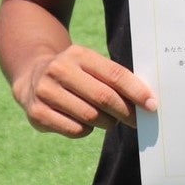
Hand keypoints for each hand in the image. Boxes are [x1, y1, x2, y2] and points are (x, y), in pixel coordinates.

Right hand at [13, 44, 157, 137]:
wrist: (31, 75)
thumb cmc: (75, 73)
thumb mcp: (90, 65)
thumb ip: (113, 78)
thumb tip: (146, 101)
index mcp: (78, 54)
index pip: (114, 74)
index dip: (136, 91)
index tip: (152, 104)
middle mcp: (59, 70)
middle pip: (103, 97)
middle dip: (125, 112)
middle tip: (136, 121)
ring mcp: (46, 92)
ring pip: (90, 116)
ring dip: (107, 122)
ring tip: (109, 120)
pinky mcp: (37, 113)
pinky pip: (75, 130)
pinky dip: (87, 130)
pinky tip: (85, 123)